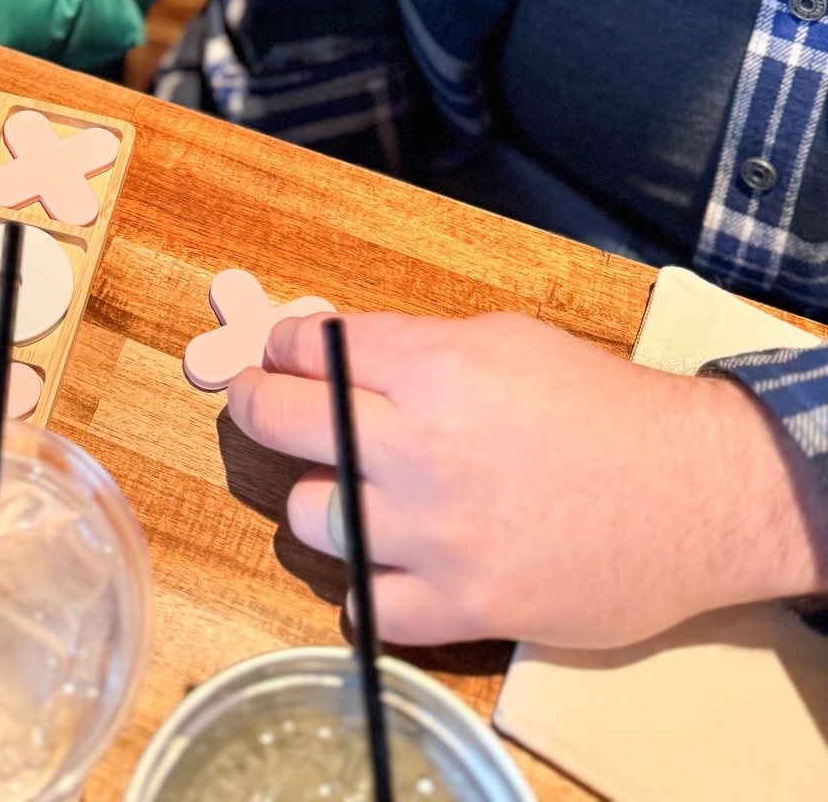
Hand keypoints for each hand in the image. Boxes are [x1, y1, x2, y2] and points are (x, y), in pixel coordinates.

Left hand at [228, 309, 827, 648]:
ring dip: (318, 501)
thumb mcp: (504, 340)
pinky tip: (376, 568)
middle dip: (257, 404)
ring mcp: (436, 533)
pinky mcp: (464, 606)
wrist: (691, 494)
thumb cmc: (602, 406)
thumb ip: (414, 347)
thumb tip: (335, 353)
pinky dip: (360, 590)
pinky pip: (366, 608)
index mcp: (432, 367)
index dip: (283, 347)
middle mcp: (419, 447)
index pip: (308, 349)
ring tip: (344, 493)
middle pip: (281, 422)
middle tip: (258, 404)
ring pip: (310, 517)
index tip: (279, 355)